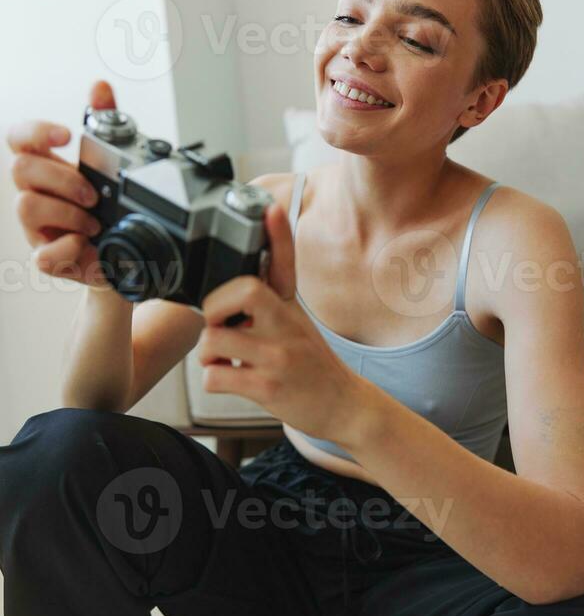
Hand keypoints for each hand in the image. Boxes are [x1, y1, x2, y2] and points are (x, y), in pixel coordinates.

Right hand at [7, 81, 114, 288]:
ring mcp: (36, 228)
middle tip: (94, 194)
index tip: (67, 134)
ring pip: (26, 205)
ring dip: (68, 211)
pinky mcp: (48, 259)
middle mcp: (34, 194)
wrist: (124, 257)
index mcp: (45, 167)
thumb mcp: (111, 166)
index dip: (36, 131)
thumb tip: (100, 87)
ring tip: (95, 222)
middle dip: (61, 177)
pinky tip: (86, 244)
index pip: (19, 138)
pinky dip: (68, 248)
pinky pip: (42, 256)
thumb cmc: (108, 209)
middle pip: (20, 169)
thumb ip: (105, 124)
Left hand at [198, 199, 361, 443]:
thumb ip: (270, 301)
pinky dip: (213, 379)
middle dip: (214, 306)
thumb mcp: (298, 322)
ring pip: (215, 338)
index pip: (285, 262)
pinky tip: (230, 379)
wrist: (345, 406)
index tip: (271, 209)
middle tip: (219, 323)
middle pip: (244, 291)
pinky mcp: (269, 387)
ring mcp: (279, 356)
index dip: (278, 234)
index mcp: (290, 306)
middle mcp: (287, 326)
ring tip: (223, 359)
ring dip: (207, 352)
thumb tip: (234, 282)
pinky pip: (216, 376)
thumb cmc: (311, 363)